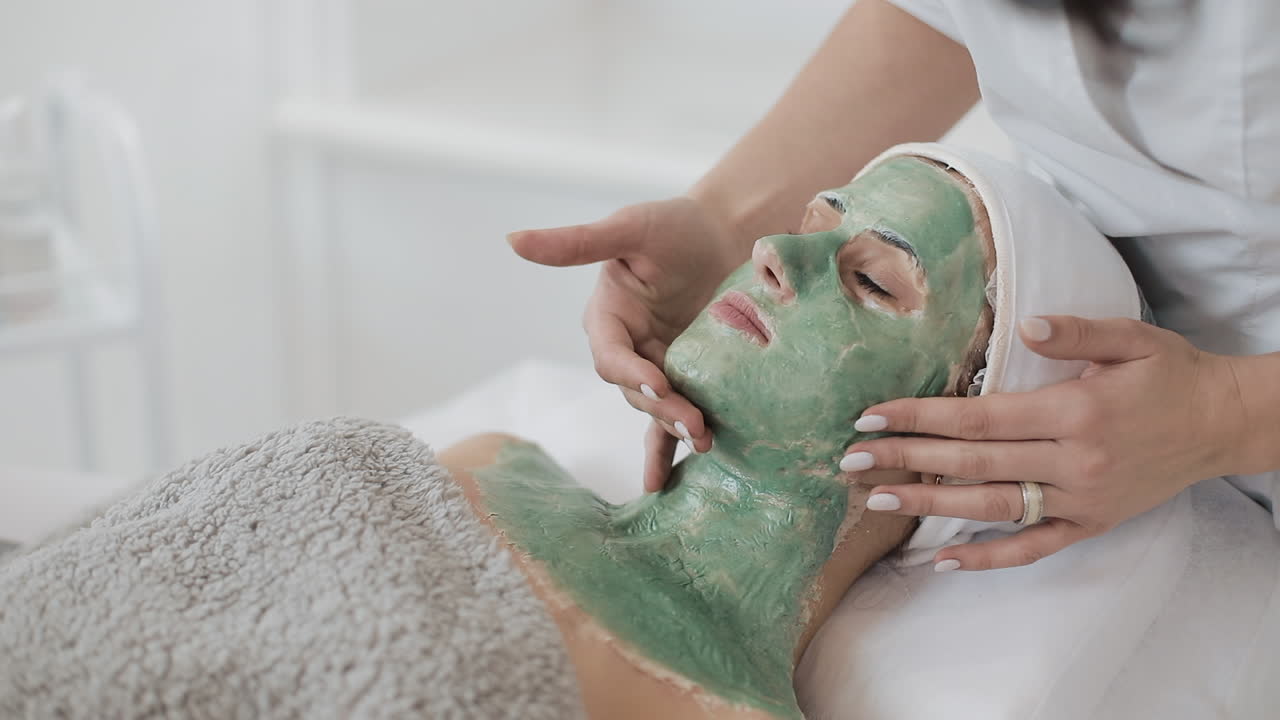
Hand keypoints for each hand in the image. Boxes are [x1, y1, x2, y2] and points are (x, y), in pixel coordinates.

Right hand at [508, 197, 744, 491]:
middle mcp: (625, 348)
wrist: (725, 233)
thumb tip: (512, 240)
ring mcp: (654, 366)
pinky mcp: (683, 378)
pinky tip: (673, 477)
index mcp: (606, 318)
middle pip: (633, 391)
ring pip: (655, 408)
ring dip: (674, 427)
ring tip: (702, 439)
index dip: (631, 372)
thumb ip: (575, 243)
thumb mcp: (627, 229)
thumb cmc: (672, 225)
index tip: (659, 384)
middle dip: (662, 408)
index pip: (610, 355)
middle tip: (693, 423)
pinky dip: (671, 446)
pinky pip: (670, 418)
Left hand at [842, 315, 1245, 571]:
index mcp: (1074, 411)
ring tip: (878, 497)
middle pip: (972, 463)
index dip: (920, 417)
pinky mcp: (1091, 524)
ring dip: (930, 504)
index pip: (978, 418)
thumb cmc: (1172, 374)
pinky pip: (1033, 546)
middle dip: (906, 459)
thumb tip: (1023, 326)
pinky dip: (988, 558)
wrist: (1224, 423)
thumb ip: (1075, 332)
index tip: (872, 415)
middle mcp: (1072, 461)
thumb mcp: (1131, 338)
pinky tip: (944, 560)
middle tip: (851, 458)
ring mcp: (1081, 499)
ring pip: (992, 506)